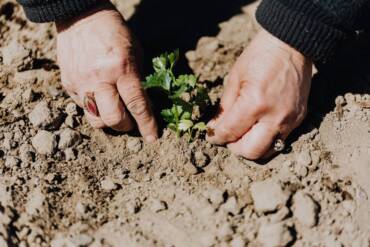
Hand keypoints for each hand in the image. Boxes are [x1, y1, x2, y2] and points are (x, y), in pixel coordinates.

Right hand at [56, 2, 157, 141]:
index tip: (153, 138)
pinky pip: (83, 108)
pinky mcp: (68, 84)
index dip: (147, 124)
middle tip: (132, 122)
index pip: (137, 105)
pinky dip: (95, 109)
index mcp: (121, 68)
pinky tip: (101, 98)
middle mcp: (99, 79)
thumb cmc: (115, 33)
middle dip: (127, 126)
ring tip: (115, 112)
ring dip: (109, 122)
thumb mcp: (136, 53)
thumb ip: (140, 80)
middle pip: (114, 119)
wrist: (81, 17)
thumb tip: (145, 106)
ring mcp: (81, 83)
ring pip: (96, 120)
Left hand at [207, 30, 311, 159]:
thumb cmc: (259, 56)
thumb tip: (215, 129)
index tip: (211, 135)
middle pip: (250, 152)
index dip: (216, 137)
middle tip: (228, 136)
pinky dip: (265, 139)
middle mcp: (275, 117)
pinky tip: (258, 126)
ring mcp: (290, 120)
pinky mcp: (299, 119)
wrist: (291, 45)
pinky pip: (280, 140)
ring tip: (243, 133)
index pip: (230, 133)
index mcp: (254, 103)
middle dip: (234, 147)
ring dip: (251, 147)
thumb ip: (224, 108)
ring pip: (267, 151)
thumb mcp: (234, 79)